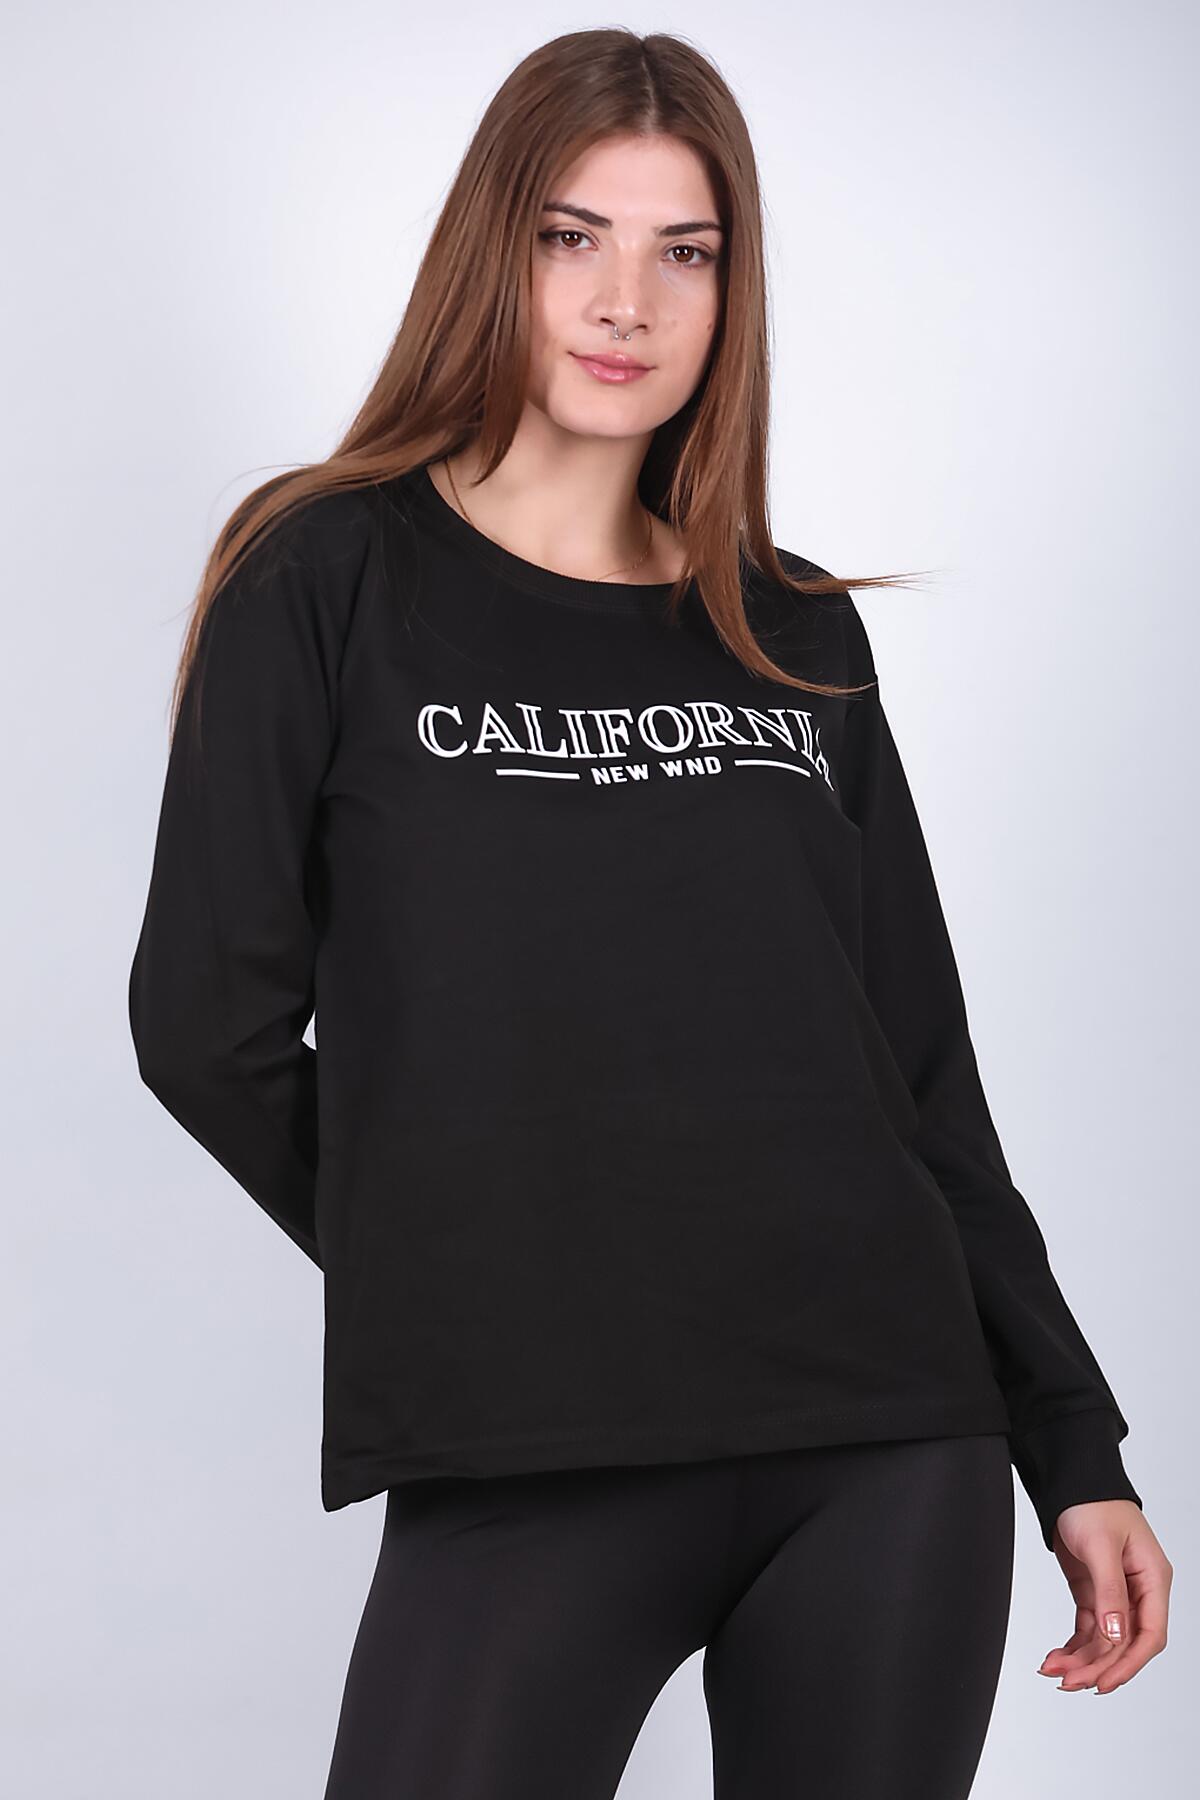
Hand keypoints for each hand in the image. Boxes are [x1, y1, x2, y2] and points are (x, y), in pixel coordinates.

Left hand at [1037, 1500, 1171, 1694]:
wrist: (1071, 1481)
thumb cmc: (1093, 1502)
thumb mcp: (1100, 1546)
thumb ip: (1109, 1592)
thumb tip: (1116, 1636)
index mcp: (1153, 1579)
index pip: (1150, 1634)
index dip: (1128, 1663)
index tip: (1103, 1683)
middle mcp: (1138, 1591)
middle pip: (1124, 1643)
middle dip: (1097, 1665)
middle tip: (1067, 1681)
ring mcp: (1116, 1593)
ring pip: (1104, 1640)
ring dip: (1081, 1659)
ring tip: (1053, 1670)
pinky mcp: (1094, 1591)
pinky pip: (1089, 1628)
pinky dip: (1074, 1645)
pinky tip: (1057, 1656)